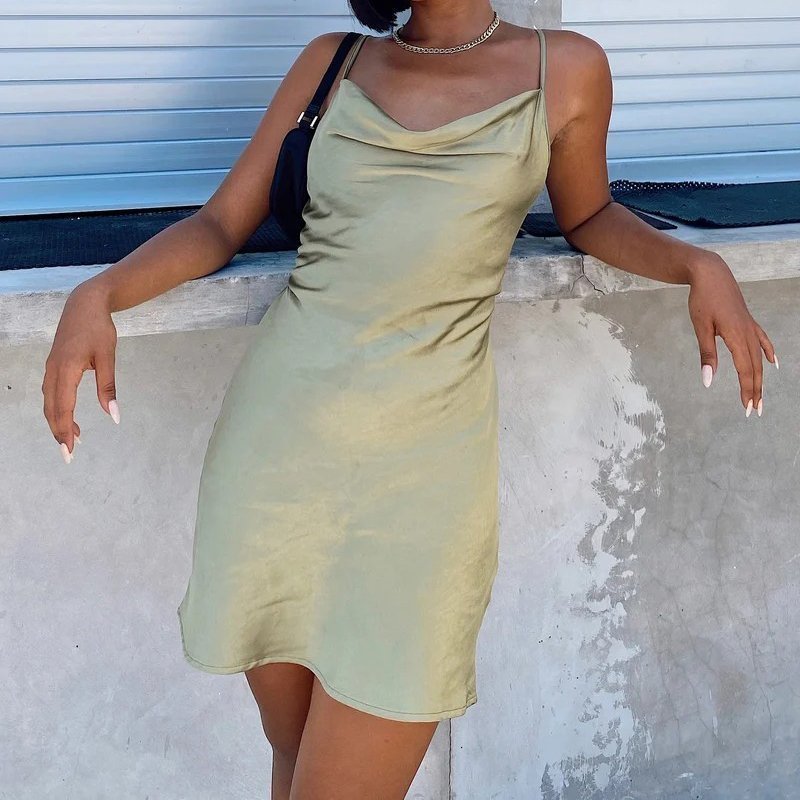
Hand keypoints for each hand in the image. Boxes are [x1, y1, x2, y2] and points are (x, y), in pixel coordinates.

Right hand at [42, 280, 119, 462]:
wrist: (84, 304)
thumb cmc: (98, 329)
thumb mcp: (108, 357)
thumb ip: (108, 386)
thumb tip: (114, 415)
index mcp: (66, 369)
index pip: (63, 407)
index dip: (65, 430)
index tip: (70, 450)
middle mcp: (53, 371)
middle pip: (51, 408)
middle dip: (59, 432)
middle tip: (69, 454)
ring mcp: (51, 368)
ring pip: (50, 402)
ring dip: (58, 421)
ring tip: (73, 438)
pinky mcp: (54, 365)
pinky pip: (52, 392)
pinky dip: (57, 408)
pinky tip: (69, 416)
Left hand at [687, 254, 777, 416]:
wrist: (710, 273)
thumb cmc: (702, 300)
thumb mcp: (701, 327)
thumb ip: (707, 355)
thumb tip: (708, 381)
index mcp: (737, 337)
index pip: (745, 371)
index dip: (747, 391)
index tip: (747, 409)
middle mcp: (748, 333)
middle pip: (755, 368)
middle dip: (755, 391)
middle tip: (755, 411)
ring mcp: (750, 327)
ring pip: (759, 358)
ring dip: (760, 378)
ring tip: (760, 396)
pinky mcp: (747, 321)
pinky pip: (762, 341)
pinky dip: (769, 354)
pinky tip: (774, 364)